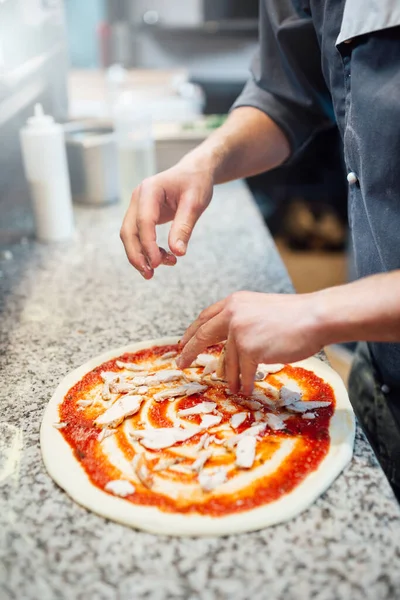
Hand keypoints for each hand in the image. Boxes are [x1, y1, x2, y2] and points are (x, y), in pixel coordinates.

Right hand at [120, 164, 213, 277]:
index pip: (143, 222)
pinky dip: (146, 249)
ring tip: (159, 268)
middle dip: (136, 255)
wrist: (195, 172)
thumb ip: (184, 227)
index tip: (157, 263)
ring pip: (130, 236)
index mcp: (150, 190)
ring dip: (140, 255)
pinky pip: (138, 235)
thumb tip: (177, 252)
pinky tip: (162, 257)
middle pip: (128, 231)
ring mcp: (138, 206)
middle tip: (150, 274)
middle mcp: (139, 197)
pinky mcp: (142, 214)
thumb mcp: (195, 203)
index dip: (148, 245)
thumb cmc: (196, 182)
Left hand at [177, 291, 324, 394]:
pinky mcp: (250, 349)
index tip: (184, 342)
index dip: (193, 331)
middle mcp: (232, 314)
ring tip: (232, 386)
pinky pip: (242, 372)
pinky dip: (244, 383)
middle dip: (190, 351)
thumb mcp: (260, 309)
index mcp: (234, 303)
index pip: (205, 317)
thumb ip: (242, 320)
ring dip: (229, 376)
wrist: (315, 317)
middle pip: (203, 335)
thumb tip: (229, 342)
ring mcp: (239, 332)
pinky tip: (246, 390)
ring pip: (227, 361)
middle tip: (181, 364)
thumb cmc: (294, 316)